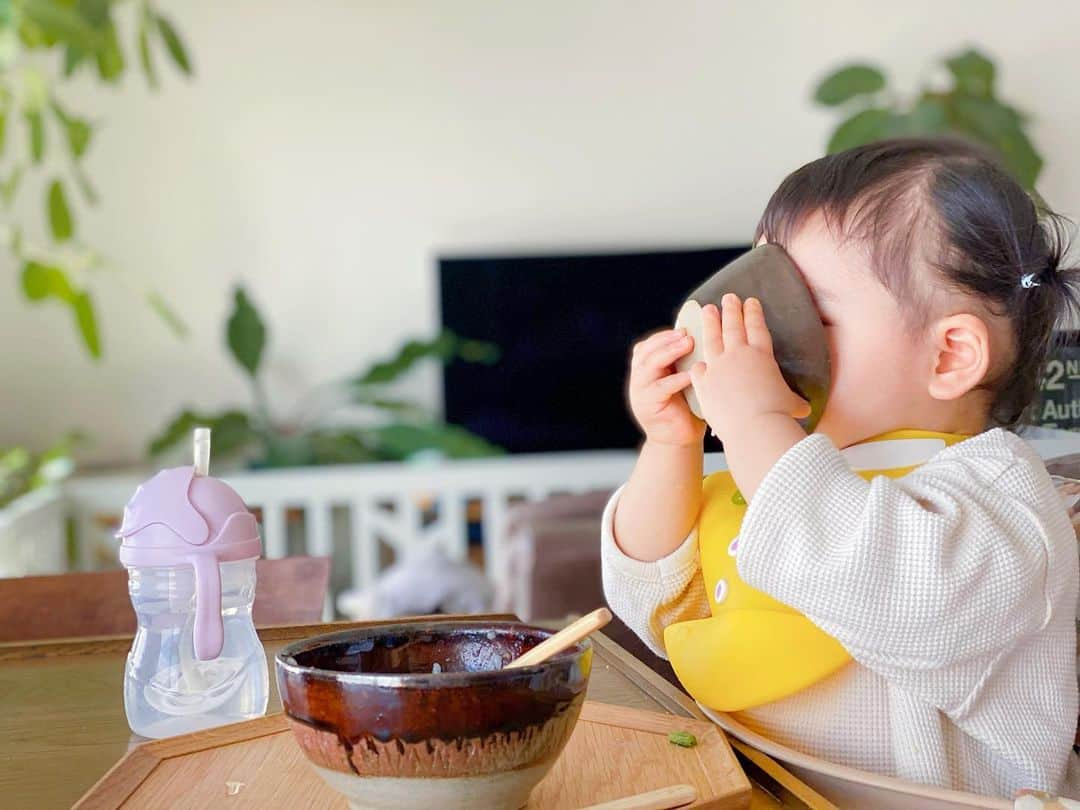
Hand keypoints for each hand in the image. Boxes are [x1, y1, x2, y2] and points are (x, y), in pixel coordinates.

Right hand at [627, 328, 705, 446]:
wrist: (679, 439)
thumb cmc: (686, 407)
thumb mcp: (682, 378)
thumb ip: (683, 361)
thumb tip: (704, 335)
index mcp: (645, 369)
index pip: (648, 345)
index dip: (664, 335)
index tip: (684, 326)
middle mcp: (638, 378)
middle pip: (645, 351)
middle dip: (666, 339)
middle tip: (686, 333)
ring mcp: (640, 392)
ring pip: (648, 365)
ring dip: (668, 352)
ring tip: (687, 344)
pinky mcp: (647, 406)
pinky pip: (660, 388)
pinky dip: (675, 379)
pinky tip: (690, 374)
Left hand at [689, 294, 809, 442]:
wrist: (752, 427)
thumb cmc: (775, 416)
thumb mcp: (790, 405)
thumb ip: (793, 402)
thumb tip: (804, 408)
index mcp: (761, 356)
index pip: (757, 327)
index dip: (753, 313)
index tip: (750, 301)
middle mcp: (738, 356)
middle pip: (733, 326)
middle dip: (731, 310)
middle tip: (728, 297)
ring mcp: (718, 367)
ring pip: (712, 339)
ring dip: (709, 323)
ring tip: (707, 309)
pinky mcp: (704, 382)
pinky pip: (698, 368)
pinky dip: (698, 362)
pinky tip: (696, 357)